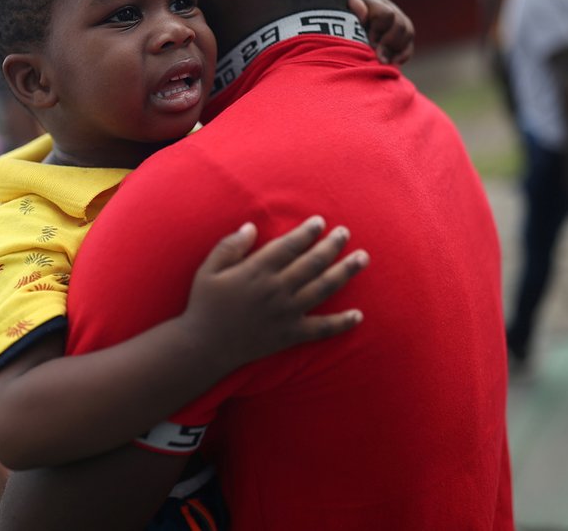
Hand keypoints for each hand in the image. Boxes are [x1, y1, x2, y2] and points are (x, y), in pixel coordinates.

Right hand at [181, 216, 367, 369]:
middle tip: (345, 232)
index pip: (289, 245)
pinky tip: (359, 316)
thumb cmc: (204, 304)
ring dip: (345, 272)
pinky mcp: (290, 334)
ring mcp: (286, 313)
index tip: (320, 221)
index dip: (307, 232)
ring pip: (323, 288)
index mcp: (257, 271)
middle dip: (332, 244)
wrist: (205, 346)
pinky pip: (321, 329)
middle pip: (313, 263)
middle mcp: (277, 289)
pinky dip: (341, 323)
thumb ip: (230, 246)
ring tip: (363, 258)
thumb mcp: (208, 269)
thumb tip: (251, 227)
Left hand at [348, 0, 414, 64]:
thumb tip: (364, 15)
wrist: (343, 36)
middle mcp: (389, 8)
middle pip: (400, 24)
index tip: (369, 42)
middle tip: (378, 55)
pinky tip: (394, 62)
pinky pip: (410, 44)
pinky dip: (403, 55)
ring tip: (383, 60)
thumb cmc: (341, 27)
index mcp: (375, 3)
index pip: (386, 15)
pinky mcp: (403, 36)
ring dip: (396, 49)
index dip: (379, 31)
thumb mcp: (344, 16)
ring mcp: (398, 21)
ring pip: (408, 32)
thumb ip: (353, 11)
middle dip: (389, 42)